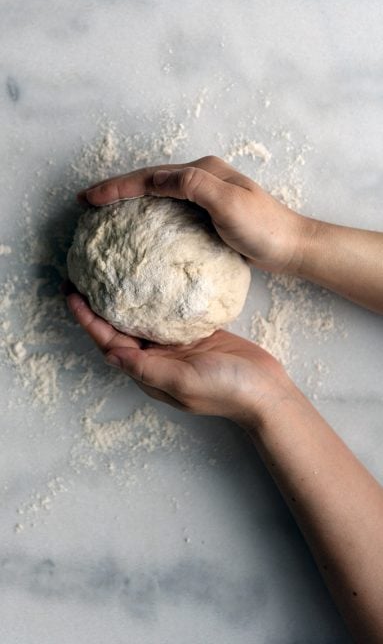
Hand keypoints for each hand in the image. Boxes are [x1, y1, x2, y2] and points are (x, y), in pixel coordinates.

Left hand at [66, 292, 291, 423]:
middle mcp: (157, 359)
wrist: (266, 390)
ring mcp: (176, 346)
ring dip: (123, 300)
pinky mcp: (195, 334)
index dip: (88, 320)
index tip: (71, 293)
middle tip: (83, 276)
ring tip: (110, 273)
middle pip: (119, 329)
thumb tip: (109, 353)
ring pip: (141, 319)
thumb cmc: (226, 389)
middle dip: (98, 306)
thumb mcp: (182, 381)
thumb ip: (147, 368)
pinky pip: (168, 313)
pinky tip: (149, 279)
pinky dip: (154, 298)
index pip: (110, 342)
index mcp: (149, 372)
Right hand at [78, 156, 304, 272]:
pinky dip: (150, 216)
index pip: (151, 176)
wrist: (292, 248)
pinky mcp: (210, 216)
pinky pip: (171, 212)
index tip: (91, 198)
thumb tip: (158, 178)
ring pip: (159, 195)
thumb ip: (194, 185)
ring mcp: (207, 198)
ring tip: (108, 212)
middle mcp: (203, 179)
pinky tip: (143, 230)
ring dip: (132, 200)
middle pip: (151, 181)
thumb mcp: (228, 203)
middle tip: (89, 201)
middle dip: (119, 189)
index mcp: (203, 172)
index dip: (118, 186)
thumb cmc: (264, 228)